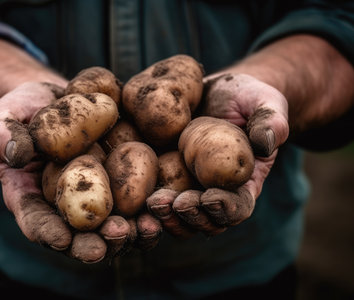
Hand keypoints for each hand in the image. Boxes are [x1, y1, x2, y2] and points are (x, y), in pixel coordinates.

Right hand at [0, 81, 160, 261]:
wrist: (52, 97)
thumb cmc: (22, 110)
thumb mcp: (4, 118)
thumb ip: (3, 136)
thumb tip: (15, 154)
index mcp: (30, 195)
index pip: (35, 221)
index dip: (48, 233)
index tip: (63, 240)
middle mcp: (62, 203)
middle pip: (78, 234)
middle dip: (95, 242)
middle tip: (111, 240)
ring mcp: (91, 195)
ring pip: (109, 226)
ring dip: (129, 233)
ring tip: (145, 230)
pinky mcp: (116, 181)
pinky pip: (132, 201)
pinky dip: (147, 209)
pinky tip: (162, 207)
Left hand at [148, 73, 288, 236]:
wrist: (218, 91)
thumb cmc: (248, 98)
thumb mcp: (266, 103)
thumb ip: (271, 122)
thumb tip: (267, 144)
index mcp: (243, 182)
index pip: (239, 207)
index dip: (226, 209)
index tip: (210, 198)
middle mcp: (213, 190)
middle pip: (204, 219)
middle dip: (190, 216)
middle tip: (177, 204)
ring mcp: (187, 185)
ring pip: (177, 216)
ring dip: (166, 216)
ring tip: (153, 203)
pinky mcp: (164, 174)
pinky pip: (154, 194)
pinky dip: (144, 201)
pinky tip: (134, 194)